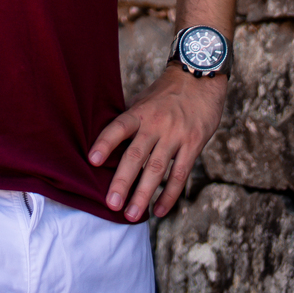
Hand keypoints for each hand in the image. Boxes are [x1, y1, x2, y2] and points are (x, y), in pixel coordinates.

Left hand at [88, 64, 227, 220]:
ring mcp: (175, 135)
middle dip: (122, 182)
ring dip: (143, 194)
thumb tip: (103, 133)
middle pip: (136, 155)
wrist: (201, 77)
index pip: (119, 128)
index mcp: (140, 112)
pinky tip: (159, 210)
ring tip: (131, 215)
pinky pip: (180, 174)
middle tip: (110, 204)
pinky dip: (169, 195)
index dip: (105, 142)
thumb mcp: (144, 98)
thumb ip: (128, 117)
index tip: (92, 160)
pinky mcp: (193, 144)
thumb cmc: (167, 91)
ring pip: (157, 169)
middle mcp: (156, 124)